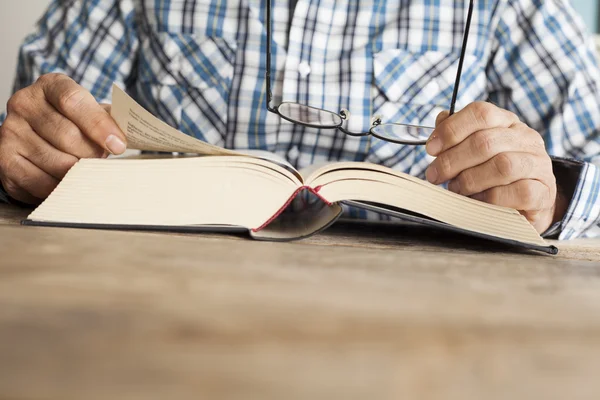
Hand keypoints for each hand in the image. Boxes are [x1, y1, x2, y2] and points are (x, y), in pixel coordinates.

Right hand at [0, 73, 126, 203]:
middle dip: (92, 153)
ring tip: (86, 170)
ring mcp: (11, 131)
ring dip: (79, 172)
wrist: (40, 136)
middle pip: (67, 135)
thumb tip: (134, 133)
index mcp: (50, 86)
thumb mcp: (93, 113)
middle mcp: (24, 104)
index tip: (119, 145)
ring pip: (56, 162)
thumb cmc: (76, 124)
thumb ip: (111, 119)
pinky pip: (40, 182)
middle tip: (101, 160)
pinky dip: (61, 187)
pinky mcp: (4, 159)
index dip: (99, 125)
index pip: (73, 101)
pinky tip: (70, 183)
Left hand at [425, 102, 566, 233]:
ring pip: (502, 166)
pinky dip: (492, 198)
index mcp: (507, 123)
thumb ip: (458, 135)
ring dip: (470, 180)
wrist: (530, 203)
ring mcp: (538, 164)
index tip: (431, 148)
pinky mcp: (543, 192)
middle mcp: (526, 139)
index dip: (451, 129)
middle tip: (435, 174)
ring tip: (456, 189)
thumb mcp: (475, 152)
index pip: (481, 113)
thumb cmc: (494, 175)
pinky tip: (479, 201)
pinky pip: (518, 192)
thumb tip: (440, 119)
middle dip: (452, 160)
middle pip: (485, 141)